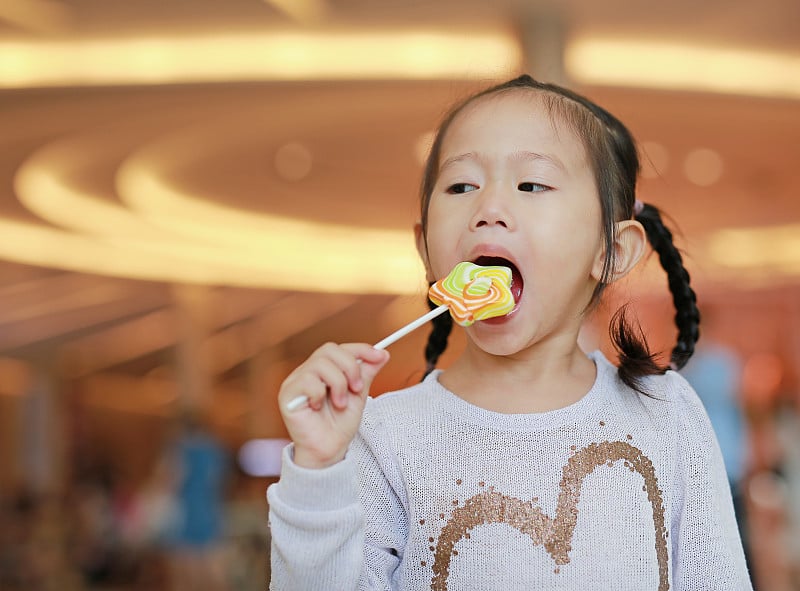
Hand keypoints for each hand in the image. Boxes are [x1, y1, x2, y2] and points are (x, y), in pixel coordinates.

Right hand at [278, 343, 389, 468]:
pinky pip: (307, 381)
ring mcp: (295, 381)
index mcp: (323, 370)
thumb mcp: (358, 395)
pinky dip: (320, 394)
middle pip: (329, 350)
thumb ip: (366, 373)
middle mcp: (307, 372)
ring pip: (320, 364)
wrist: (330, 450)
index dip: (360, 349)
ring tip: (340, 404)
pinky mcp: (287, 394)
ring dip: (338, 384)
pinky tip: (319, 407)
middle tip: (357, 388)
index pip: (339, 349)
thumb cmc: (340, 425)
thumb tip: (383, 354)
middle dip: (350, 367)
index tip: (380, 356)